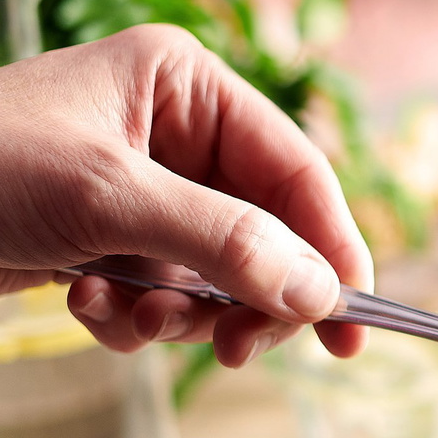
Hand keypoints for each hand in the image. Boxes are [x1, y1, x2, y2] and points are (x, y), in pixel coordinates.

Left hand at [0, 25, 371, 364]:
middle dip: (250, 294)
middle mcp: (174, 131)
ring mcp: (141, 188)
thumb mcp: (109, 199)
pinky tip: (85, 308)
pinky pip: (165, 294)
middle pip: (268, 231)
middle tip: (240, 351)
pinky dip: (135, 317)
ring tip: (129, 321)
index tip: (352, 321)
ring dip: (183, 313)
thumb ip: (226, 243)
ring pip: (219, 273)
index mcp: (187, 85)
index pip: (298, 169)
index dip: (332, 246)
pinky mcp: (106, 238)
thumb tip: (321, 294)